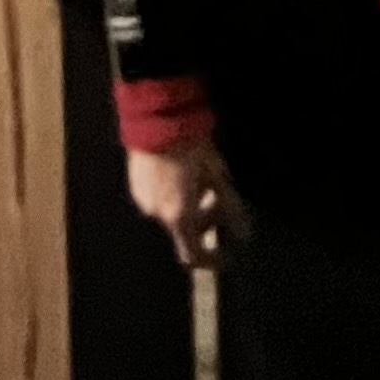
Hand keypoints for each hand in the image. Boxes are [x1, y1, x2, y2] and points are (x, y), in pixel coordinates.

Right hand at [125, 138, 245, 269]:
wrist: (158, 119)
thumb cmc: (191, 147)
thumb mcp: (218, 177)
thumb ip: (231, 209)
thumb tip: (243, 233)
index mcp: (178, 216)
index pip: (192, 255)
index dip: (209, 260)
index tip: (224, 256)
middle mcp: (156, 214)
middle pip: (183, 231)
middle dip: (204, 222)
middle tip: (221, 203)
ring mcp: (143, 199)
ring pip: (171, 214)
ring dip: (189, 208)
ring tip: (204, 182)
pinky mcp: (136, 185)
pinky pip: (159, 200)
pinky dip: (174, 196)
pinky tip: (184, 174)